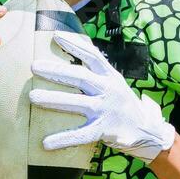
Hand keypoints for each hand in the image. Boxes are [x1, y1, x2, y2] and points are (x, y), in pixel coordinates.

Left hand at [28, 31, 175, 161]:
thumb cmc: (122, 103)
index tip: (56, 35)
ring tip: (33, 96)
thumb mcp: (114, 83)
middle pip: (80, 77)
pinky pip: (81, 135)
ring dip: (54, 99)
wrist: (147, 129)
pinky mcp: (105, 130)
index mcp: (110, 76)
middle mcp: (109, 90)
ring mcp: (106, 110)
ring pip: (77, 102)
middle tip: (34, 66)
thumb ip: (96, 72)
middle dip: (56, 71)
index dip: (75, 44)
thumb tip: (74, 54)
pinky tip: (45, 143)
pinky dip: (63, 139)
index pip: (92, 56)